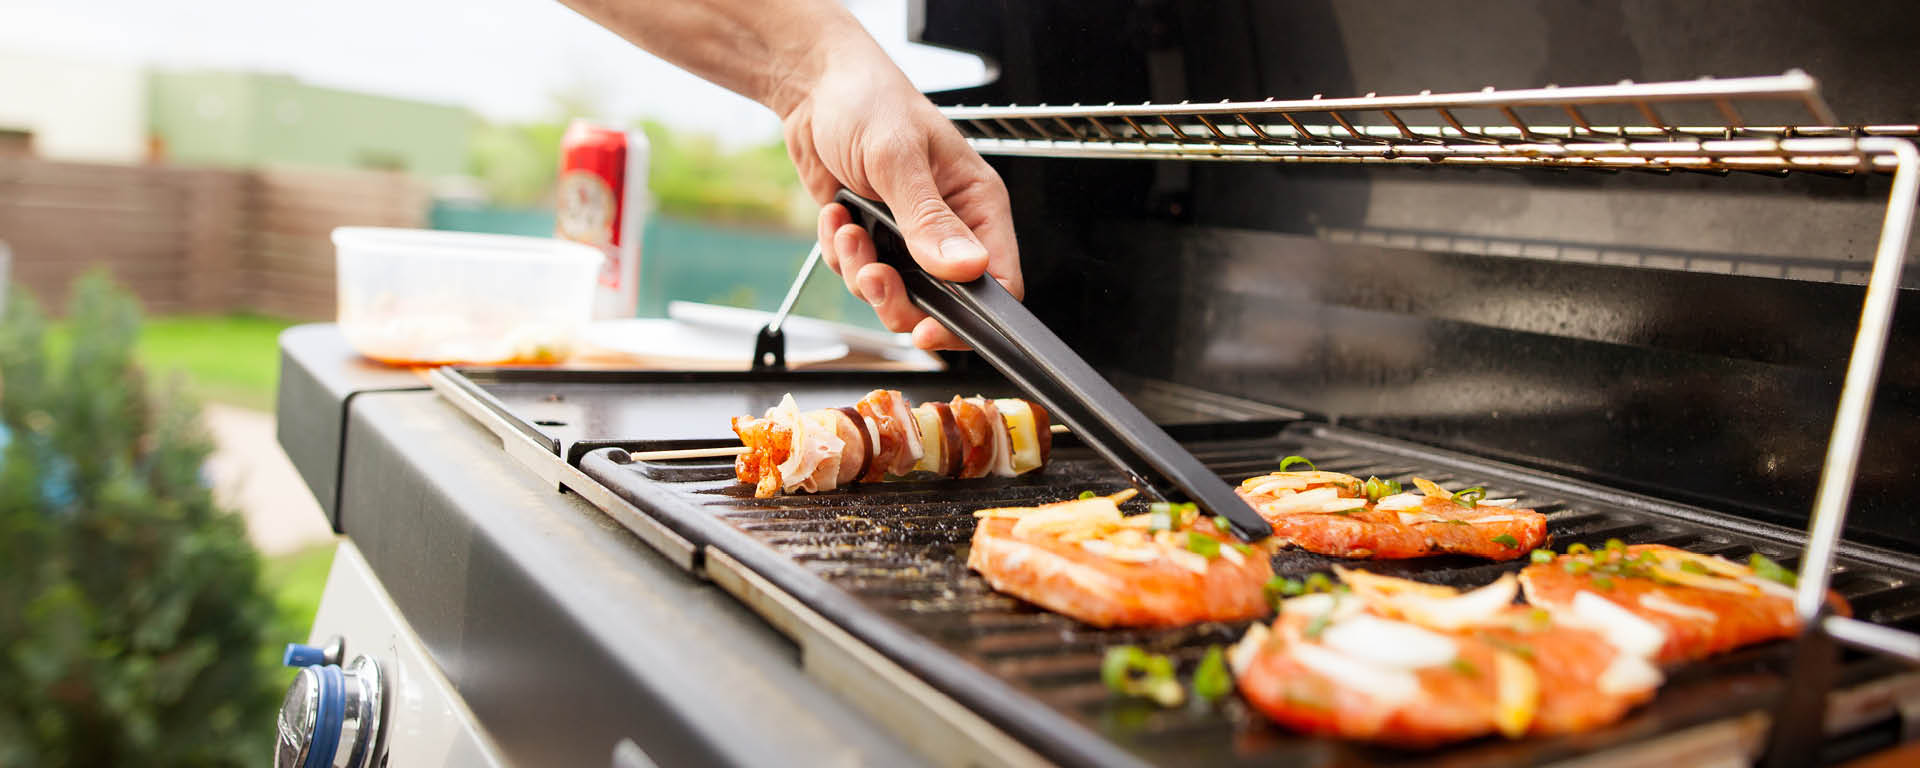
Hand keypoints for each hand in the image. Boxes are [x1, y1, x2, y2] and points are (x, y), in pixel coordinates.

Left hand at [780, 47, 1021, 349]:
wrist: (814, 87)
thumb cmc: (867, 101)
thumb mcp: (897, 158)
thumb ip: (928, 219)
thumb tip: (965, 267)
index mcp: (977, 203)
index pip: (997, 280)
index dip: (968, 316)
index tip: (928, 327)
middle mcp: (949, 225)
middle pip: (942, 302)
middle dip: (898, 296)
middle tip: (872, 273)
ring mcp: (909, 235)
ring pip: (896, 294)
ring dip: (862, 272)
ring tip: (848, 229)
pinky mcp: (873, 237)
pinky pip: (860, 275)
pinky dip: (841, 255)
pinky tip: (837, 216)